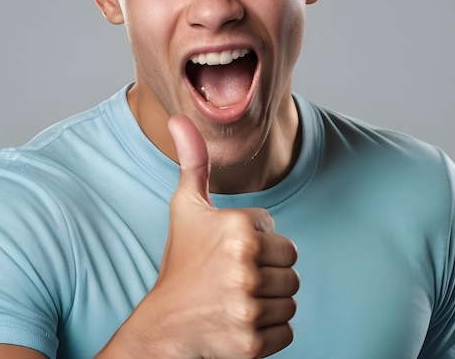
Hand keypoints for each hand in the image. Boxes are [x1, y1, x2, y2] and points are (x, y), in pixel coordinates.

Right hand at [98, 115, 298, 358]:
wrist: (164, 326)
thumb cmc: (180, 260)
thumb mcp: (185, 206)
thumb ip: (193, 161)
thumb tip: (179, 119)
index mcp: (238, 228)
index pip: (278, 234)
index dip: (255, 242)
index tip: (227, 252)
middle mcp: (246, 266)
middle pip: (290, 266)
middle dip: (268, 271)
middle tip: (234, 276)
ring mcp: (249, 306)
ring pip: (290, 298)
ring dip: (269, 300)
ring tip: (236, 296)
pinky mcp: (254, 343)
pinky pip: (287, 330)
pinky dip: (269, 330)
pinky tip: (240, 321)